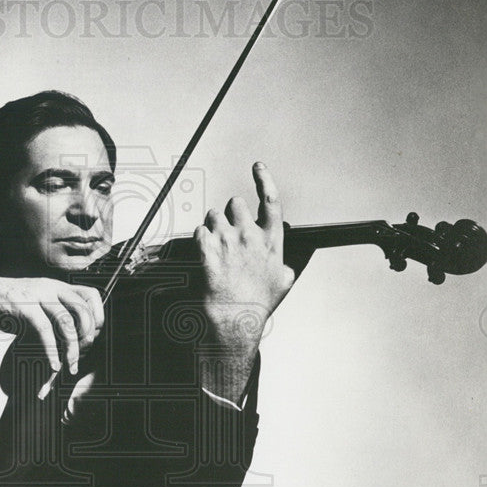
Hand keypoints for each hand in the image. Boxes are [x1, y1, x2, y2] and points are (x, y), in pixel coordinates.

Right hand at [0, 274, 103, 377]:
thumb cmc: (10, 304)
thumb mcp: (37, 302)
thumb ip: (55, 311)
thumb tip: (77, 334)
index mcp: (57, 285)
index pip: (91, 294)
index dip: (98, 314)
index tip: (95, 334)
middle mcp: (51, 287)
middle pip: (82, 310)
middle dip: (87, 335)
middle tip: (82, 354)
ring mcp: (37, 295)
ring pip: (66, 322)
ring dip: (71, 348)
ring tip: (70, 365)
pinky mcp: (23, 307)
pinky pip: (45, 330)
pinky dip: (51, 350)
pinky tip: (52, 364)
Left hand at [194, 161, 294, 401]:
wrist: (233, 318)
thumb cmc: (257, 303)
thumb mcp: (283, 283)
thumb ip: (286, 266)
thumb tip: (288, 265)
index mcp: (272, 241)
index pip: (271, 200)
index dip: (265, 179)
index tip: (258, 167)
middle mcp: (250, 235)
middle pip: (235, 202)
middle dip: (229, 213)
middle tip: (227, 232)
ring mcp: (227, 240)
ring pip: (213, 215)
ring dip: (212, 226)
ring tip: (216, 248)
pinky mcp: (207, 248)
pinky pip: (199, 231)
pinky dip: (200, 240)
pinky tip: (205, 255)